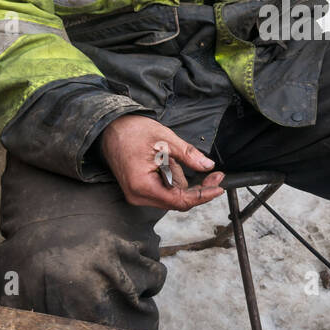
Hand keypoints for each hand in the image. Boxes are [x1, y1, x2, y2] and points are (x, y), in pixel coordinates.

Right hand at [100, 115, 225, 209]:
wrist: (109, 128)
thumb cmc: (132, 131)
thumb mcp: (165, 140)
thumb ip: (188, 155)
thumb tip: (207, 166)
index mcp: (143, 186)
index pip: (180, 201)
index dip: (202, 195)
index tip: (219, 187)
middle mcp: (138, 196)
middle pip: (178, 201)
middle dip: (196, 186)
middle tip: (214, 173)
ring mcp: (137, 195)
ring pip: (172, 195)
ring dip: (179, 178)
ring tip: (168, 156)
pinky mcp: (139, 190)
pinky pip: (164, 190)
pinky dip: (171, 177)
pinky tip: (165, 161)